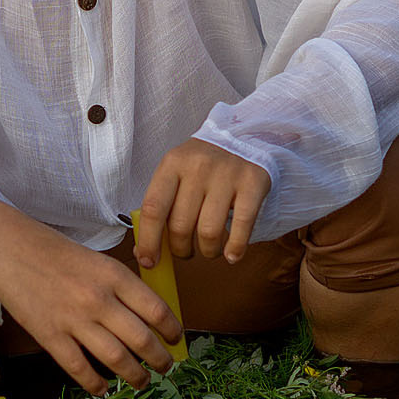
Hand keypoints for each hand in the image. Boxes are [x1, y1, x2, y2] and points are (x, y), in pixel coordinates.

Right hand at [0, 197, 180, 395]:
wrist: (9, 249)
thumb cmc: (54, 252)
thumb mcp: (97, 259)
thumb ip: (121, 285)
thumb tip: (148, 316)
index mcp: (114, 275)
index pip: (157, 310)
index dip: (172, 331)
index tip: (176, 340)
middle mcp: (99, 299)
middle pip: (142, 341)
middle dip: (160, 361)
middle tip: (165, 368)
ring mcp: (74, 320)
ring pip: (117, 360)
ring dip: (136, 377)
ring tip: (142, 382)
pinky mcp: (50, 337)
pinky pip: (80, 370)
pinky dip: (96, 384)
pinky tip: (103, 388)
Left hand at [135, 138, 272, 267]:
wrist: (242, 137)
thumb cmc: (201, 166)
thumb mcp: (175, 175)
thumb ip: (160, 208)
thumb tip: (144, 253)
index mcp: (172, 164)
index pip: (153, 209)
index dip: (149, 241)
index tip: (149, 261)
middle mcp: (198, 166)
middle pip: (181, 225)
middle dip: (180, 249)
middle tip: (185, 251)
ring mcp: (227, 174)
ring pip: (209, 231)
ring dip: (207, 251)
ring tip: (209, 249)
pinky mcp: (253, 182)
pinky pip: (242, 225)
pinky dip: (235, 248)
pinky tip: (231, 255)